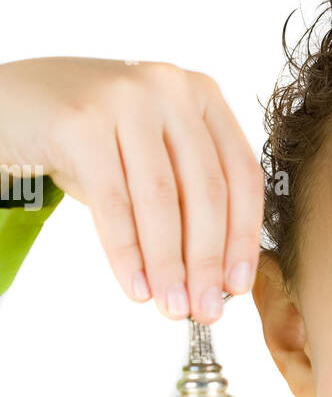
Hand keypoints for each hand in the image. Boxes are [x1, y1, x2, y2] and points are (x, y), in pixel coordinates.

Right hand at [0, 56, 263, 322]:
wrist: (15, 106)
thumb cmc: (95, 140)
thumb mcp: (152, 156)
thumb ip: (188, 199)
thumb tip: (217, 278)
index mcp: (202, 94)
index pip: (241, 174)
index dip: (243, 236)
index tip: (239, 286)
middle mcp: (170, 87)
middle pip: (205, 190)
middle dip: (207, 261)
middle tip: (206, 310)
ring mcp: (125, 97)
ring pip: (160, 200)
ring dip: (169, 264)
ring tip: (171, 306)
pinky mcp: (80, 121)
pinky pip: (113, 202)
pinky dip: (127, 253)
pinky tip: (136, 287)